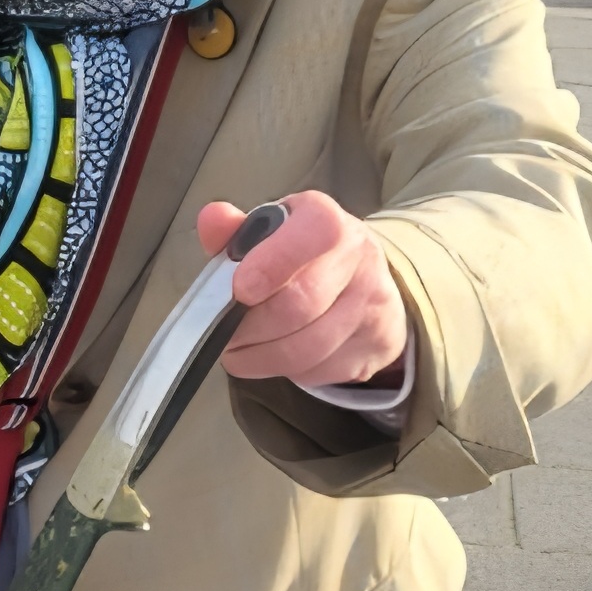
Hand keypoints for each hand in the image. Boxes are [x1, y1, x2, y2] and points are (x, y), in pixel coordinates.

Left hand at [200, 194, 408, 387]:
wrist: (364, 277)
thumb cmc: (300, 254)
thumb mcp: (268, 232)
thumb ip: (234, 230)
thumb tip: (212, 220)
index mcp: (328, 222)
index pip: (314, 235)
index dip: (272, 264)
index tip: (239, 291)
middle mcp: (361, 259)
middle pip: (301, 304)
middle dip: (250, 326)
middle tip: (222, 335)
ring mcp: (374, 306)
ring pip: (308, 348)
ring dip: (260, 356)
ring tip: (238, 350)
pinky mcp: (379, 346)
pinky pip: (320, 370)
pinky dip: (286, 371)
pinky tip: (274, 355)